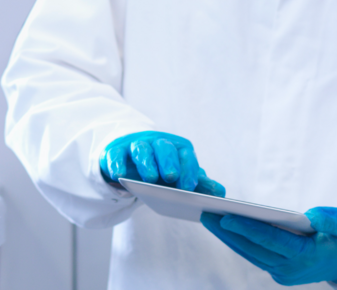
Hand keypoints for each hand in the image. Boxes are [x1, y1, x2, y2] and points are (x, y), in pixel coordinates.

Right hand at [100, 131, 224, 195]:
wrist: (130, 159)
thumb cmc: (160, 168)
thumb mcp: (178, 176)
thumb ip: (197, 184)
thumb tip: (220, 193)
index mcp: (176, 148)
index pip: (185, 154)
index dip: (188, 169)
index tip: (189, 187)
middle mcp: (157, 143)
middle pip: (164, 148)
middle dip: (169, 162)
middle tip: (171, 178)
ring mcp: (136, 145)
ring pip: (142, 149)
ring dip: (147, 163)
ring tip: (150, 179)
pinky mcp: (116, 151)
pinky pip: (116, 155)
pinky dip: (118, 163)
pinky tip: (120, 174)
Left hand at [201, 206, 336, 285]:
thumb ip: (332, 219)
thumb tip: (312, 216)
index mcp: (307, 256)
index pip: (271, 241)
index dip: (248, 229)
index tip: (227, 217)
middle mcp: (292, 269)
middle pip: (254, 250)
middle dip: (229, 232)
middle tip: (207, 214)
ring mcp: (285, 274)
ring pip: (251, 255)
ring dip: (230, 239)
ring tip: (210, 220)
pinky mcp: (281, 272)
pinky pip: (256, 256)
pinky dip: (241, 243)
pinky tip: (227, 229)